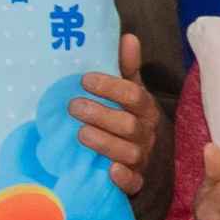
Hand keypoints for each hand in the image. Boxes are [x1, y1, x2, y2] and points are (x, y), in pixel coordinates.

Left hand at [68, 35, 154, 182]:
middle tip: (73, 106)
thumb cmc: (128, 119)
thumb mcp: (130, 93)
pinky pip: (133, 182)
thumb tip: (128, 37)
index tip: (84, 79)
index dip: (110, 87)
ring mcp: (141, 159)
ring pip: (128, 152)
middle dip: (100, 114)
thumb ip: (127, 68)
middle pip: (128, 124)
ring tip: (80, 134)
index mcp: (146, 109)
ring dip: (104, 143)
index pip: (133, 95)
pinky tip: (109, 170)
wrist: (140, 160)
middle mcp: (146, 134)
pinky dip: (123, 178)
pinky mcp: (135, 181)